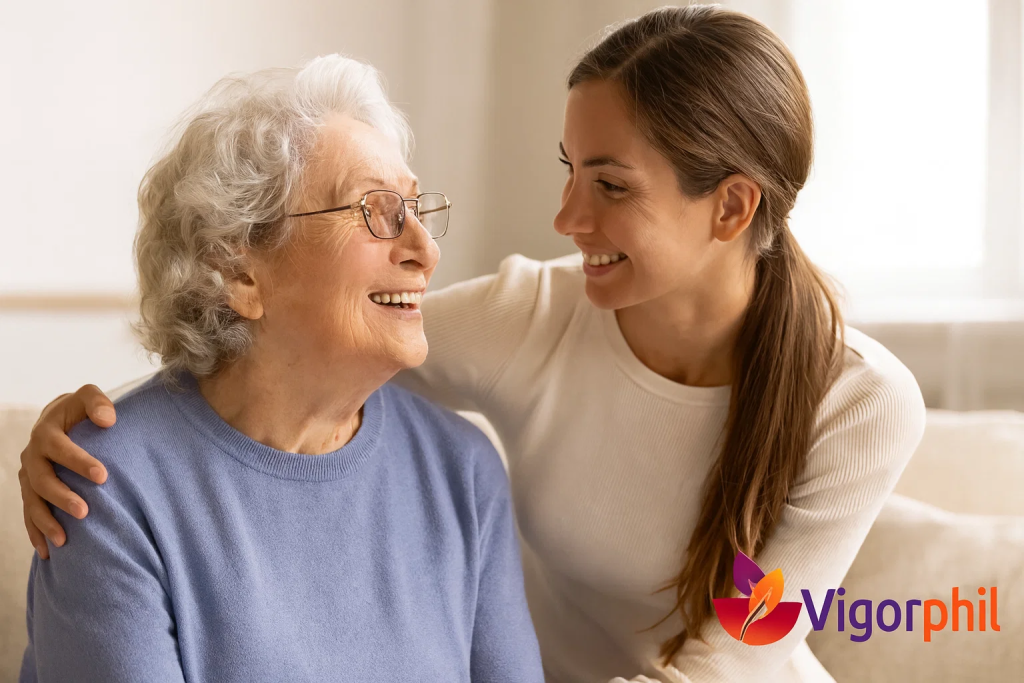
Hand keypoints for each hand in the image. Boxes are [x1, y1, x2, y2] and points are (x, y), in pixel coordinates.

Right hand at [19, 385, 115, 558]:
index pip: (60, 448)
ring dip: (46, 522)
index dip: (79, 462)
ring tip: (65, 540)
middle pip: (42, 480)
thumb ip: (98, 403)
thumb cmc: (82, 410)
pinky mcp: (30, 491)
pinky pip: (29, 515)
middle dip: (61, 497)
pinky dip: (37, 533)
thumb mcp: (88, 398)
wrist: (61, 419)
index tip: (103, 476)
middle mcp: (32, 455)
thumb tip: (108, 420)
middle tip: (85, 512)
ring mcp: (28, 475)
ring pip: (32, 502)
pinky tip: (49, 552)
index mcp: (46, 432)